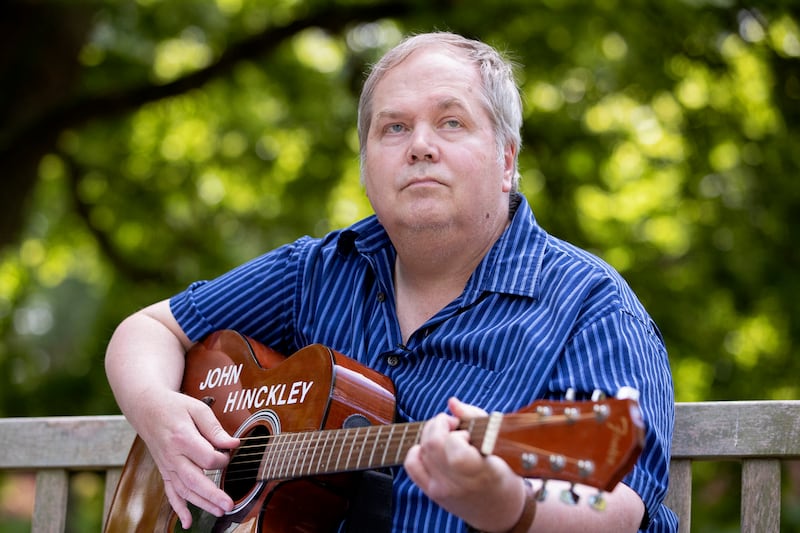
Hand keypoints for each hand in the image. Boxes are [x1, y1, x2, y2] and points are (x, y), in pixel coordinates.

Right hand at [137, 390, 239, 528]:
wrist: (147, 408)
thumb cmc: (174, 407)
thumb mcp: (197, 409)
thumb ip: (215, 428)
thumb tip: (233, 444)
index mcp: (182, 438)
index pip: (207, 457)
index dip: (222, 459)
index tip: (229, 453)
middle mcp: (172, 456)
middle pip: (194, 480)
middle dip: (212, 495)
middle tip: (229, 505)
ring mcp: (167, 466)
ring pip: (184, 490)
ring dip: (202, 504)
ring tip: (219, 512)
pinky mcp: (164, 471)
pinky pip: (170, 493)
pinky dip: (178, 508)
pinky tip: (186, 522)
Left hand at [404, 397, 526, 531]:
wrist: (498, 511)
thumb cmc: (502, 473)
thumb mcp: (499, 446)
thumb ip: (475, 418)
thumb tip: (452, 402)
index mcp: (480, 473)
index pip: (454, 447)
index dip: (457, 433)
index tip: (467, 434)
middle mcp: (458, 484)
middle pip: (432, 444)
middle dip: (440, 424)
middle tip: (453, 425)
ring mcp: (441, 489)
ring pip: (421, 450)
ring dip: (431, 434)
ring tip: (446, 436)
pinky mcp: (431, 492)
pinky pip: (412, 464)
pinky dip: (418, 450)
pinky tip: (433, 449)